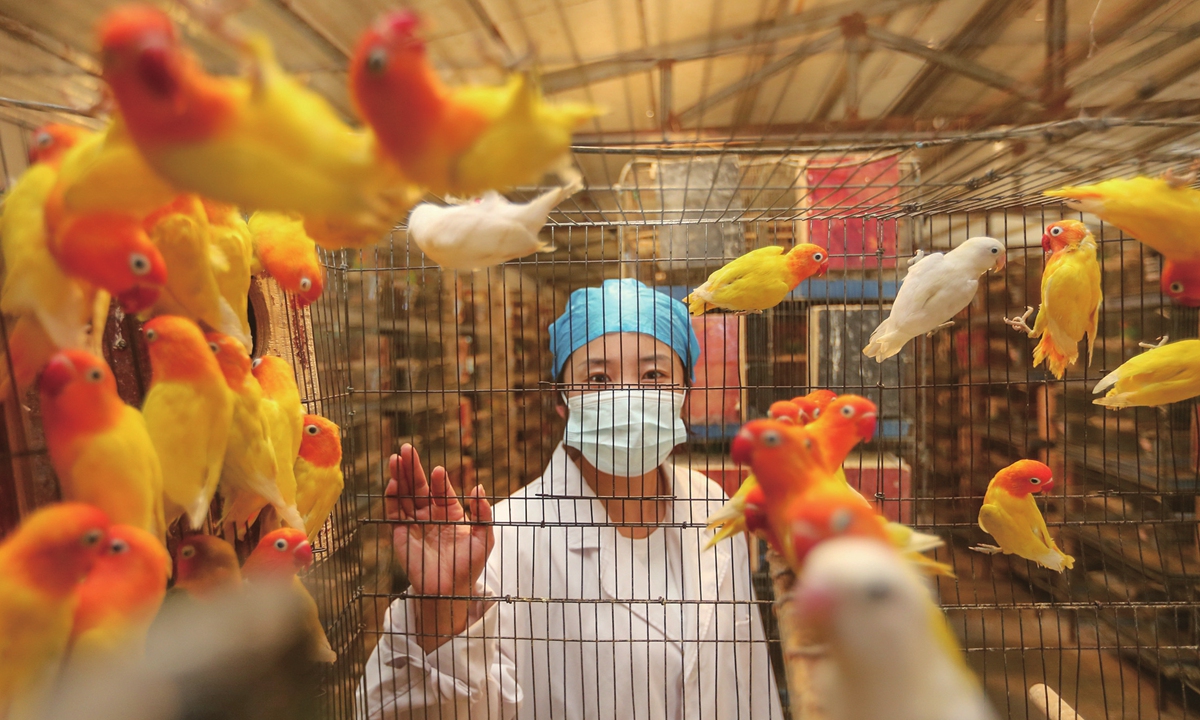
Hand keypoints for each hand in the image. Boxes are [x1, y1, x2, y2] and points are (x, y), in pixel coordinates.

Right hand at [385, 444, 493, 601]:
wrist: (451, 591)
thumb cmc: (469, 565)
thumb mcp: (484, 538)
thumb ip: (483, 514)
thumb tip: (478, 486)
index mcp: (450, 512)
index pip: (442, 491)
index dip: (439, 481)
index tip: (438, 470)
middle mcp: (430, 514)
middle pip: (418, 487)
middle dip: (412, 468)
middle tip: (407, 448)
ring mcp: (414, 523)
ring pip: (404, 496)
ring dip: (399, 477)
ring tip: (396, 458)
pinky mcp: (400, 535)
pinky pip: (394, 514)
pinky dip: (392, 499)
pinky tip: (392, 484)